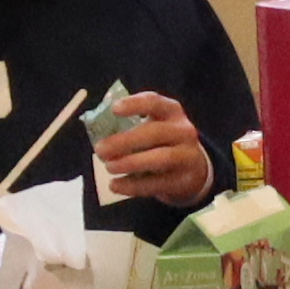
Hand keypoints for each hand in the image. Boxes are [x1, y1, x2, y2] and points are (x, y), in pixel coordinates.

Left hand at [85, 90, 213, 213]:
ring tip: (109, 167)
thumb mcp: (152, 124)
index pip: (155, 102)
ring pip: (160, 159)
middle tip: (100, 150)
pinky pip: (157, 184)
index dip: (135, 104)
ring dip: (130, 163)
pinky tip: (115, 185)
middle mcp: (183, 131)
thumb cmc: (161, 141)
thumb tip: (96, 124)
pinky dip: (133, 186)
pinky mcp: (183, 180)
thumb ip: (128, 123)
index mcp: (171, 111)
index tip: (114, 109)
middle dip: (125, 141)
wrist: (193, 168)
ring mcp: (187, 156)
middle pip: (155, 133)